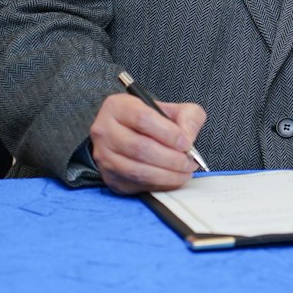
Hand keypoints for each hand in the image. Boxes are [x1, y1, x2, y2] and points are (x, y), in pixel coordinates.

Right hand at [89, 94, 207, 194]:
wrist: (131, 135)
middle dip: (171, 158)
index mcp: (117, 107)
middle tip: (189, 162)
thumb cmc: (152, 122)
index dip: (168, 133)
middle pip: (140, 148)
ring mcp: (103, 156)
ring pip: (137, 170)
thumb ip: (187, 117)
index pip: (143, 119)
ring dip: (167, 175)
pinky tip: (173, 179)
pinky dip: (159, 185)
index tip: (186, 143)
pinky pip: (136, 185)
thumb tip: (187, 138)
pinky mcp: (110, 177)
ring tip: (185, 172)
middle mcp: (104, 131)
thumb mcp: (172, 109)